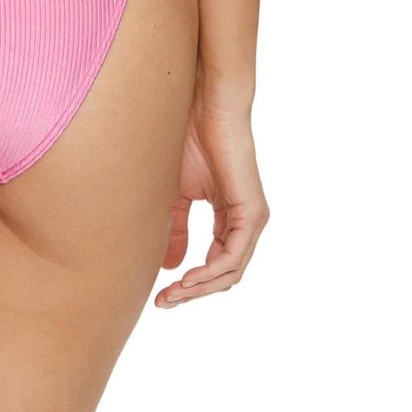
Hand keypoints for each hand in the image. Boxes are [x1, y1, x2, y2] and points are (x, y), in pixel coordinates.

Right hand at [155, 91, 268, 307]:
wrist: (202, 109)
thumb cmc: (186, 142)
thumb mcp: (174, 196)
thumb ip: (175, 230)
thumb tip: (170, 268)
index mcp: (229, 218)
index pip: (215, 265)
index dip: (188, 285)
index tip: (159, 295)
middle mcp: (245, 222)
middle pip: (224, 275)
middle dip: (192, 293)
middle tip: (163, 302)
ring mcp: (252, 218)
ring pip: (231, 271)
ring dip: (199, 288)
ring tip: (172, 294)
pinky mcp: (252, 211)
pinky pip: (234, 255)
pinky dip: (211, 272)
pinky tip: (188, 279)